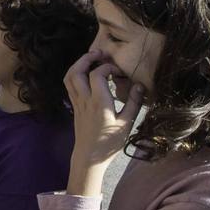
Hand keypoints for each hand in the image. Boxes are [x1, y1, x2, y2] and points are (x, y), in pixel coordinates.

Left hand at [65, 50, 143, 170]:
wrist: (89, 157)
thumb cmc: (109, 142)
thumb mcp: (126, 123)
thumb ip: (133, 103)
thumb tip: (139, 85)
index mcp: (99, 102)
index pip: (97, 75)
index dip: (109, 68)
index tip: (120, 73)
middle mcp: (85, 100)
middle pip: (77, 71)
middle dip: (86, 58)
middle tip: (100, 53)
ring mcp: (77, 103)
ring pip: (69, 77)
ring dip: (78, 64)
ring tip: (91, 59)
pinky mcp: (74, 107)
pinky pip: (69, 85)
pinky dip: (75, 74)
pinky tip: (86, 74)